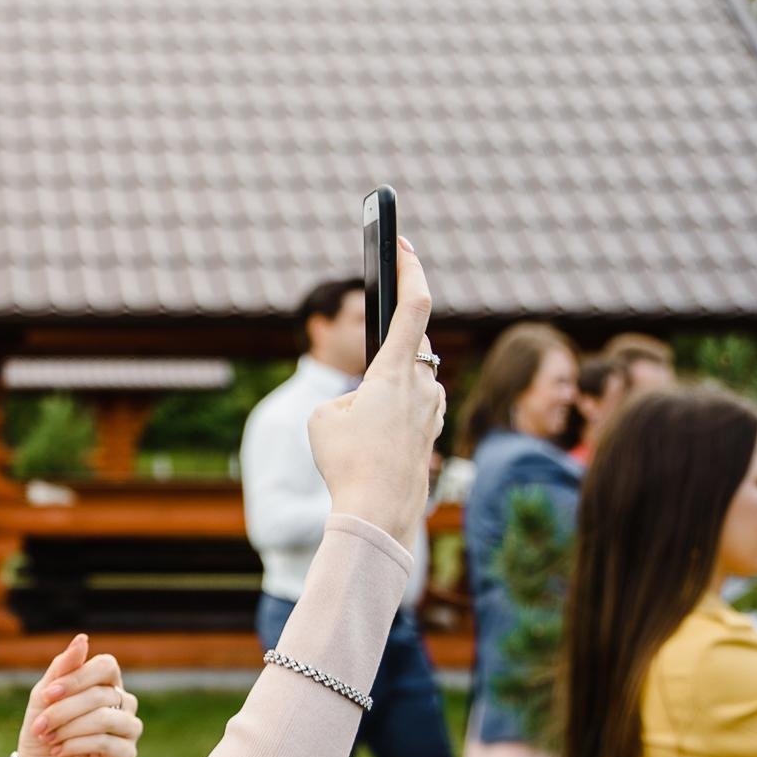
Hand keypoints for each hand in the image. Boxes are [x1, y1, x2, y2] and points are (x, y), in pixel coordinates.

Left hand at [16, 633, 141, 756]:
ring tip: (49, 738)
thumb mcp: (44, 694)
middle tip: (40, 725)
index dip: (77, 678)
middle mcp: (123, 702)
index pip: (106, 665)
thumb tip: (82, 639)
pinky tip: (59, 751)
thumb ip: (63, 667)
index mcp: (107, 682)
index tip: (47, 694)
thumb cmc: (43, 726)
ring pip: (103, 719)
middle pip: (99, 695)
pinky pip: (105, 742)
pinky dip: (75, 745)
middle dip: (62, 711)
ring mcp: (129, 727)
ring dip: (68, 729)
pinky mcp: (127, 753)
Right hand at [307, 236, 445, 551]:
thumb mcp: (323, 418)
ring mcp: (433, 408)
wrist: (378, 514)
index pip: (414, 305)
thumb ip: (347, 396)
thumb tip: (368, 403)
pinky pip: (408, 411)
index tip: (403, 243)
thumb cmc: (348, 464)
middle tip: (360, 396)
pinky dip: (388, 423)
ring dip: (380, 398)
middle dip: (376, 366)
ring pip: (405, 385)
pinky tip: (373, 449)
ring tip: (357, 438)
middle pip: (402, 353)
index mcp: (395, 372)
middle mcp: (424, 384)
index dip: (409, 269)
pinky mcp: (433, 431)